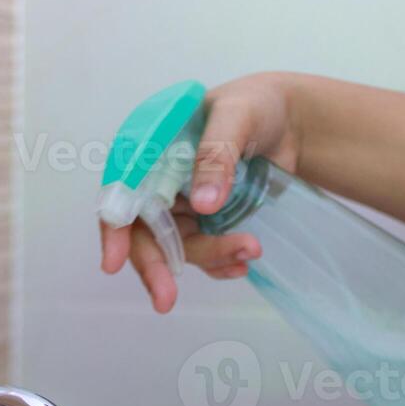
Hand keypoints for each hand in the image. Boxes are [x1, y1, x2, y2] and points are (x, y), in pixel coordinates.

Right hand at [99, 73, 301, 312]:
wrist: (291, 123)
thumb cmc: (255, 106)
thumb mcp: (236, 117)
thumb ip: (216, 156)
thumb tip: (203, 205)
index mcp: (149, 150)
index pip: (121, 192)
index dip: (113, 229)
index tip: (113, 262)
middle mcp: (158, 183)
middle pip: (143, 232)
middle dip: (154, 267)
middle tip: (165, 300)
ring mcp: (182, 206)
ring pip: (180, 247)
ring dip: (210, 256)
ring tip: (250, 250)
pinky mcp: (208, 223)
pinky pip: (206, 252)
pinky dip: (222, 262)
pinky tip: (243, 262)